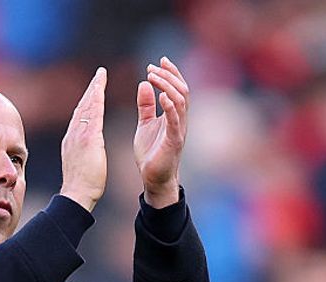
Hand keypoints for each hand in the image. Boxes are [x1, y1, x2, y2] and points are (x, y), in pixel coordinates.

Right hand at [60, 67, 106, 212]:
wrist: (77, 194)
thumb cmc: (81, 186)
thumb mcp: (81, 164)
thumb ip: (83, 152)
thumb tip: (86, 150)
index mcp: (72, 140)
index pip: (80, 115)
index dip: (87, 101)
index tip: (93, 90)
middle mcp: (73, 134)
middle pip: (82, 106)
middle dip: (90, 89)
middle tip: (98, 75)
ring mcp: (79, 135)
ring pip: (87, 106)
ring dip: (94, 89)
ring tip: (101, 76)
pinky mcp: (88, 138)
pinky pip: (93, 113)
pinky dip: (96, 98)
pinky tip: (101, 88)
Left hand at [135, 56, 188, 208]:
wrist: (153, 179)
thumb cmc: (151, 153)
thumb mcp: (144, 124)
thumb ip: (146, 105)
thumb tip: (144, 84)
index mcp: (173, 115)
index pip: (177, 88)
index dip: (171, 72)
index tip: (159, 60)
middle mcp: (180, 120)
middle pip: (182, 90)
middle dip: (169, 75)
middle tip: (152, 67)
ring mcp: (179, 130)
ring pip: (180, 101)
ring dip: (167, 86)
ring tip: (153, 76)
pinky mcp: (174, 141)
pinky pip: (175, 120)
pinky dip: (170, 106)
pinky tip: (161, 96)